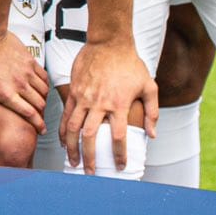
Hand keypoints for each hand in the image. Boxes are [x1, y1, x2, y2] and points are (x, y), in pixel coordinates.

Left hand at [0, 31, 48, 129]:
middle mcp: (20, 85)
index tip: (41, 130)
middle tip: (40, 118)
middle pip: (40, 104)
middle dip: (41, 114)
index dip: (38, 124)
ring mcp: (27, 73)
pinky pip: (43, 77)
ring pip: (43, 91)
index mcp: (6, 95)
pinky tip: (40, 86)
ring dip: (42, 99)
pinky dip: (44, 84)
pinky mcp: (30, 61)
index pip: (29, 114)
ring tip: (39, 103)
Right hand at [60, 38, 155, 172]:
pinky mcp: (74, 91)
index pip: (118, 137)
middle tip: (90, 172)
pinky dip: (63, 130)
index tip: (120, 166)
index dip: (118, 154)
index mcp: (119, 104)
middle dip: (89, 157)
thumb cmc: (130, 63)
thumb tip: (151, 135)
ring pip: (73, 128)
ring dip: (72, 147)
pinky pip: (66, 114)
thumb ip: (152, 112)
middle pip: (90, 137)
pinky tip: (63, 140)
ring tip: (73, 161)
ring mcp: (84, 97)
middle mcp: (99, 103)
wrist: (108, 42)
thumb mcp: (149, 86)